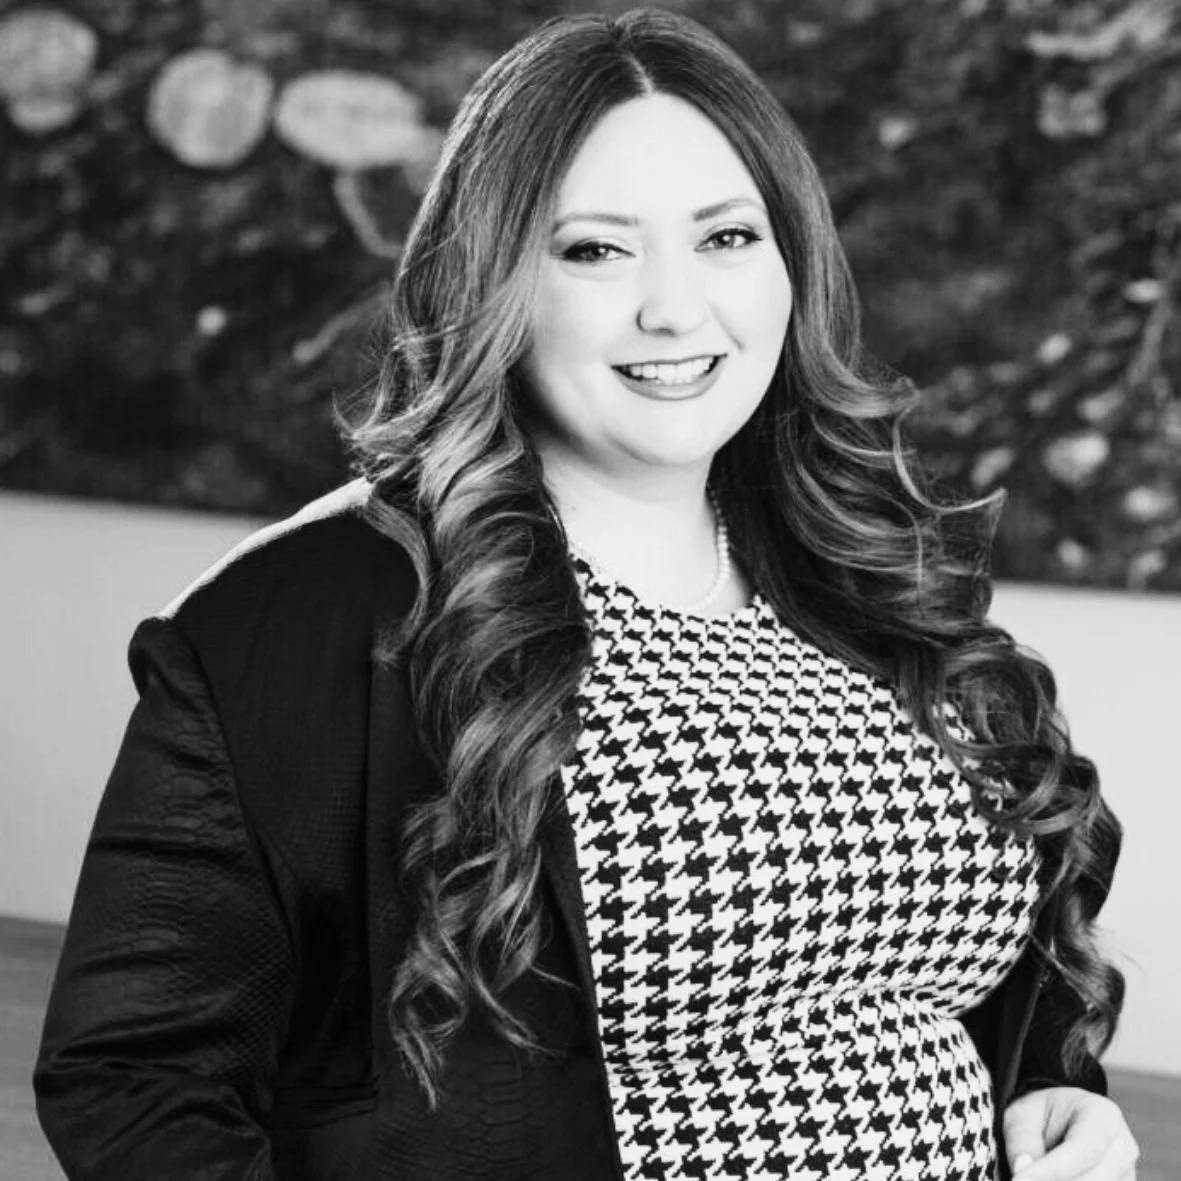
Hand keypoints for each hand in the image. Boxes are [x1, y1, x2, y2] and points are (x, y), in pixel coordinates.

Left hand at [1004, 1086, 1138, 1179]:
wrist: (1059, 1121)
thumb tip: (1023, 1171)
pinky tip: (1049, 1179)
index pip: (1081, 1149)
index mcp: (1103, 1115)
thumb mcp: (1022, 1115)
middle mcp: (1123, 1147)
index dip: (1049, 1170)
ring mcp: (1127, 1175)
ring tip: (1032, 1176)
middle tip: (1020, 1180)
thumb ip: (1022, 1141)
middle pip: (1094, 1179)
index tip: (1019, 1179)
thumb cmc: (1040, 1115)